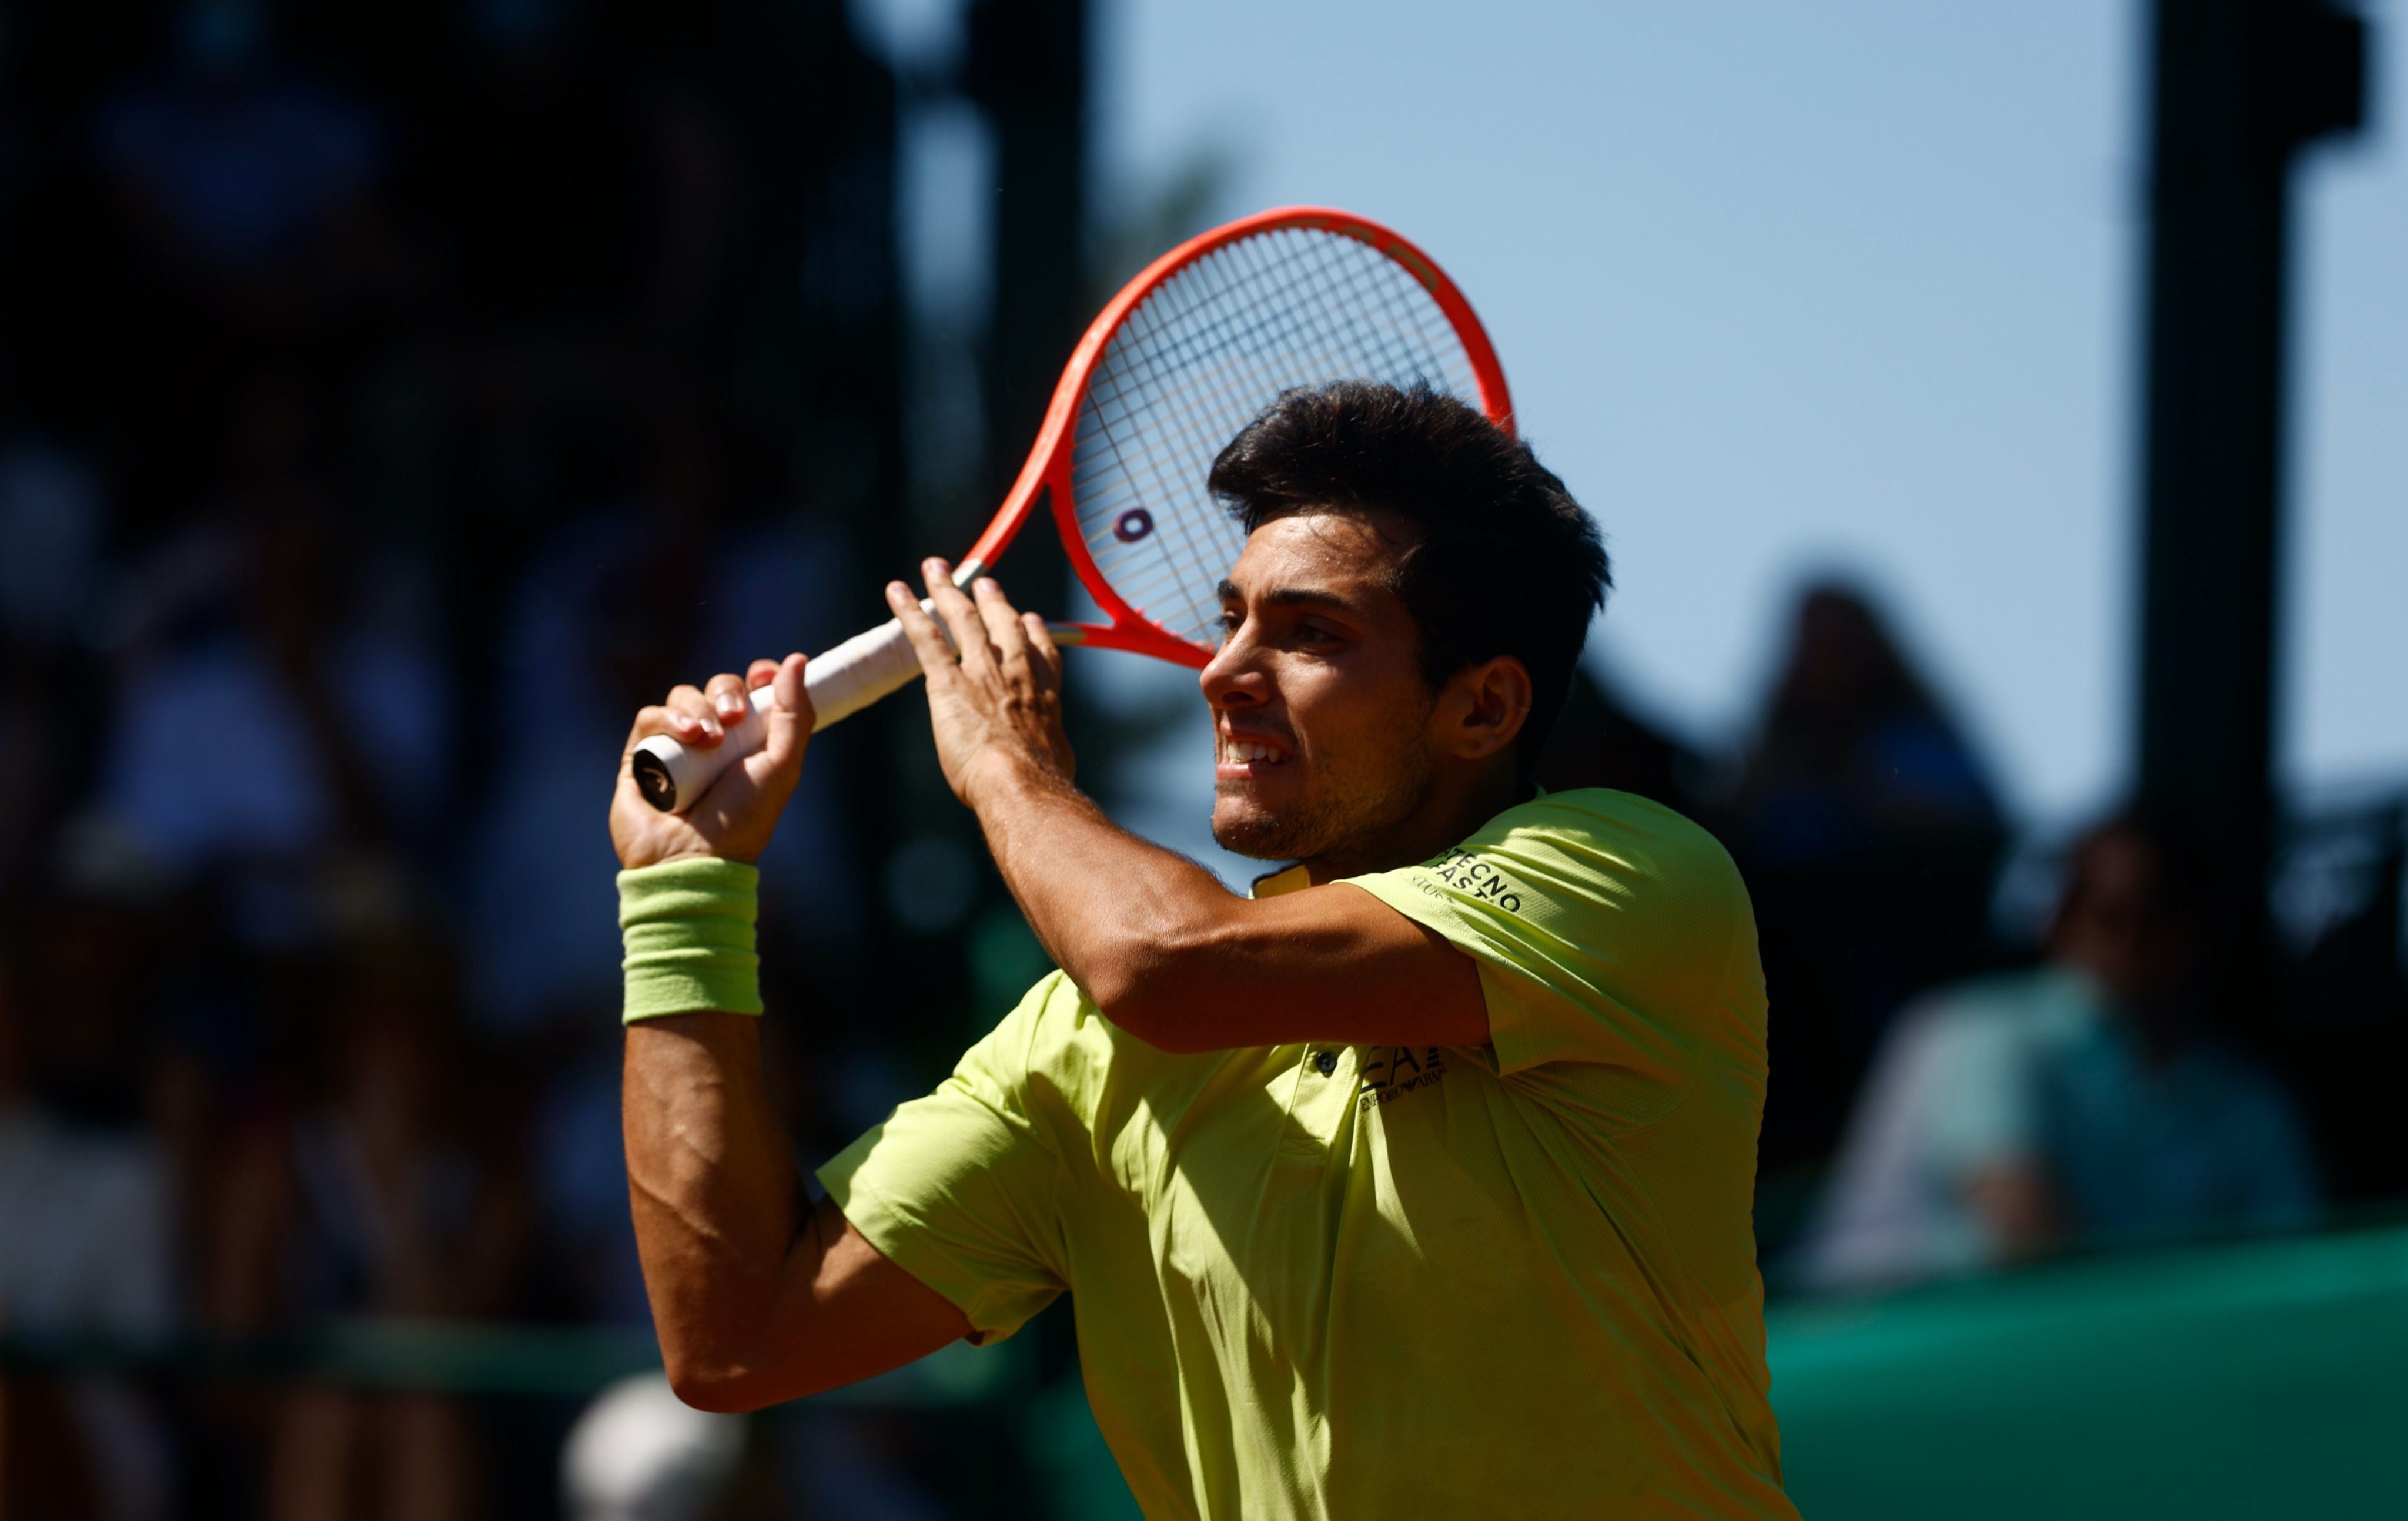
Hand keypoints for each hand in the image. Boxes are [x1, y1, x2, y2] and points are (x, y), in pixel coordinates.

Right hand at [611, 654, 812, 869]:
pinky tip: (685, 736)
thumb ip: (794, 715)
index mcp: (751, 742)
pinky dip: (668, 718)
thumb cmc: (743, 821)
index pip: (753, 690)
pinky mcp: (641, 754)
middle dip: (728, 693)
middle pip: (718, 688)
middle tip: (734, 718)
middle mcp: (714, 740)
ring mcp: (676, 746)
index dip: (760, 676)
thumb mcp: (782, 767)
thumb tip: (796, 660)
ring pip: (684, 696)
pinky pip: (650, 717)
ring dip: (698, 707)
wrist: (693, 859)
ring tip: (707, 739)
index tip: (764, 673)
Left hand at [888, 559, 1073, 806]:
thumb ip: (1050, 752)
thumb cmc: (1041, 782)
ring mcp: (981, 673)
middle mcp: (1015, 673)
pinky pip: (926, 638)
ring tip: (935, 568)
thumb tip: (1055, 765)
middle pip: (1003, 624)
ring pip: (962, 619)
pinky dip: (909, 611)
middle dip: (992, 600)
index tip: (1030, 618)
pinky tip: (897, 591)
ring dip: (946, 590)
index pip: (1041, 653)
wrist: (1021, 782)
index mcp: (1044, 694)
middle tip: (983, 582)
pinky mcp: (948, 683)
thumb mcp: (1058, 762)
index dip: (1034, 632)